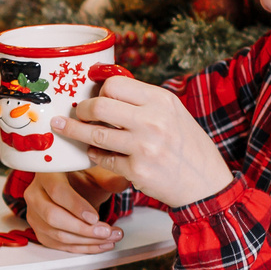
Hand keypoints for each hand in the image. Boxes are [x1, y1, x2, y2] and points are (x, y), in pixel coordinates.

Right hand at [24, 167, 127, 253]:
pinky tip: (100, 245)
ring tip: (110, 238)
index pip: (56, 191)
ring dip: (87, 241)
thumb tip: (121, 182)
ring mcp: (34, 214)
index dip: (75, 206)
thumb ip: (108, 177)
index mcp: (47, 173)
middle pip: (53, 217)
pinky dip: (82, 248)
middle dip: (83, 229)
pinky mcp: (40, 231)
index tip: (95, 217)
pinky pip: (59, 245)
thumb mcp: (95, 172)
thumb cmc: (82, 177)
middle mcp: (34, 194)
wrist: (72, 186)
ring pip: (56, 235)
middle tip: (106, 231)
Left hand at [57, 76, 233, 210]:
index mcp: (162, 100)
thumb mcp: (174, 114)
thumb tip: (108, 92)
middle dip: (80, 109)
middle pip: (99, 106)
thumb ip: (145, 102)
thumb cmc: (189, 148)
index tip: (93, 97)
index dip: (99, 91)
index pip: (115, 84)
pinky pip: (103, 159)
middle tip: (75, 113)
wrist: (206, 185)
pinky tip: (93, 153)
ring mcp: (144, 146)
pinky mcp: (137, 170)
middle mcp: (153, 120)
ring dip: (75, 131)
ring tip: (63, 129)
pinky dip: (94, 155)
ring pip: (94, 134)